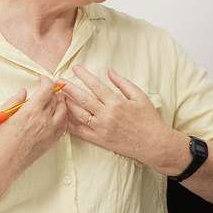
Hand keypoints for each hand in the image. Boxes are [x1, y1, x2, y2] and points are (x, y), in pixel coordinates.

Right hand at [0, 78, 66, 176]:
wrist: (1, 164)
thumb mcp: (3, 116)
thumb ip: (15, 101)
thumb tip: (24, 92)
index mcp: (31, 111)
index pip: (47, 90)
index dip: (47, 81)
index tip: (42, 79)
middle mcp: (44, 120)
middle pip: (56, 99)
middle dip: (54, 91)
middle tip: (49, 88)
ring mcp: (50, 132)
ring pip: (64, 112)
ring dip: (61, 103)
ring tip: (56, 100)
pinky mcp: (51, 142)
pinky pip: (64, 127)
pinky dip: (63, 118)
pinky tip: (58, 116)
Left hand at [64, 66, 185, 172]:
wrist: (154, 144)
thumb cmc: (149, 119)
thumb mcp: (140, 96)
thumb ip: (123, 83)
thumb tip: (109, 71)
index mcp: (116, 103)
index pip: (96, 85)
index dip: (84, 76)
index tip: (75, 68)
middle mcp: (106, 115)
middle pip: (82, 99)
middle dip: (69, 88)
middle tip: (58, 81)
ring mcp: (101, 129)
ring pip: (78, 115)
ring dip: (67, 104)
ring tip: (59, 96)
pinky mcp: (100, 140)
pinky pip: (80, 132)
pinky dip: (70, 125)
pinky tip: (64, 117)